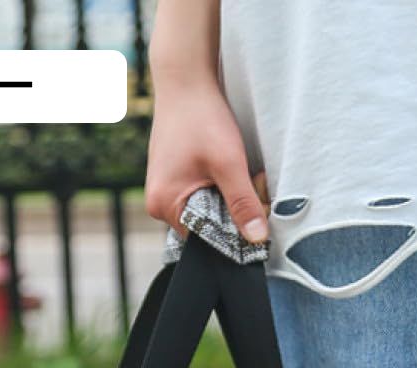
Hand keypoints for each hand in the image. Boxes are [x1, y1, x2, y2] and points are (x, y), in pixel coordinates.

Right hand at [145, 79, 270, 244]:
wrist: (185, 79)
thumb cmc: (201, 117)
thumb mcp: (229, 164)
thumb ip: (243, 204)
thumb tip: (257, 239)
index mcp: (165, 206)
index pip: (207, 239)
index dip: (235, 229)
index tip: (255, 205)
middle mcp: (159, 204)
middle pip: (208, 227)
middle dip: (234, 210)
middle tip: (253, 181)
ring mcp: (164, 191)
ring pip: (208, 210)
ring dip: (230, 197)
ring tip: (238, 168)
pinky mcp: (173, 179)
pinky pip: (202, 196)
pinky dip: (221, 186)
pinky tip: (226, 166)